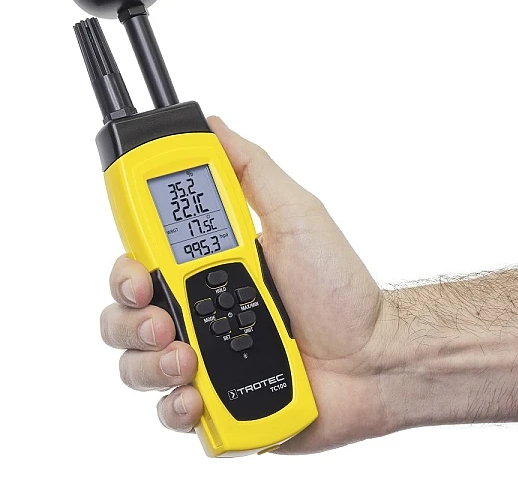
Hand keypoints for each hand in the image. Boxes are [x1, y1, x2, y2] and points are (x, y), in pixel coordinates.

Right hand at [100, 116, 388, 453]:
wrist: (372, 358)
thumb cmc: (338, 287)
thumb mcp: (296, 214)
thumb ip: (251, 171)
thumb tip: (214, 127)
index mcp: (208, 269)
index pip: (143, 263)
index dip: (126, 269)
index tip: (139, 272)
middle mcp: (199, 313)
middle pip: (125, 316)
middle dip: (128, 318)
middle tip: (162, 317)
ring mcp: (205, 361)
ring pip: (136, 365)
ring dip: (148, 363)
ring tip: (189, 358)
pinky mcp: (216, 404)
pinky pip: (169, 410)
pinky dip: (174, 405)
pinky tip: (198, 395)